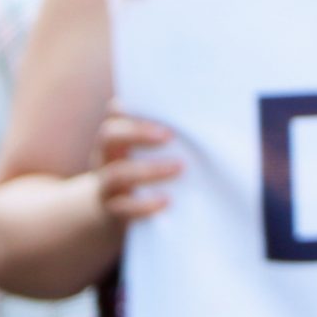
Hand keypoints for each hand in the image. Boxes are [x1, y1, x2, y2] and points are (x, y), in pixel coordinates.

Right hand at [94, 110, 179, 227]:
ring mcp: (106, 184)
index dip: (126, 107)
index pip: (114, 114)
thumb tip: (211, 121)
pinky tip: (166, 201)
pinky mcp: (113, 211)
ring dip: (148, 170)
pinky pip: (124, 207)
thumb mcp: (150, 153)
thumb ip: (167, 138)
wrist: (119, 213)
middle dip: (138, 134)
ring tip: (179, 167)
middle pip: (109, 137)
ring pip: (116, 174)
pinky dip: (144, 204)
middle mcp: (106, 158)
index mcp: (117, 138)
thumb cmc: (147, 174)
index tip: (152, 103)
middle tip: (169, 135)